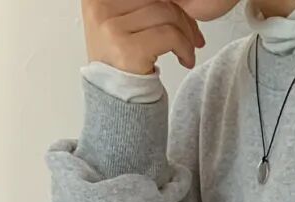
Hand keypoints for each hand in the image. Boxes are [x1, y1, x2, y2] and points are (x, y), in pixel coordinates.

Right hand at [83, 0, 205, 72]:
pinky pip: (169, 35)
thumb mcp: (125, 21)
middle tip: (193, 36)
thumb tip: (177, 0)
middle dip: (182, 16)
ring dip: (187, 34)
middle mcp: (100, 7)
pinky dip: (185, 48)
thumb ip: (143, 6)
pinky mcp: (127, 49)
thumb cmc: (123, 61)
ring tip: (187, 51)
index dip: (171, 3)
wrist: (116, 99)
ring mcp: (112, 28)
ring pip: (166, 14)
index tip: (182, 17)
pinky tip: (186, 61)